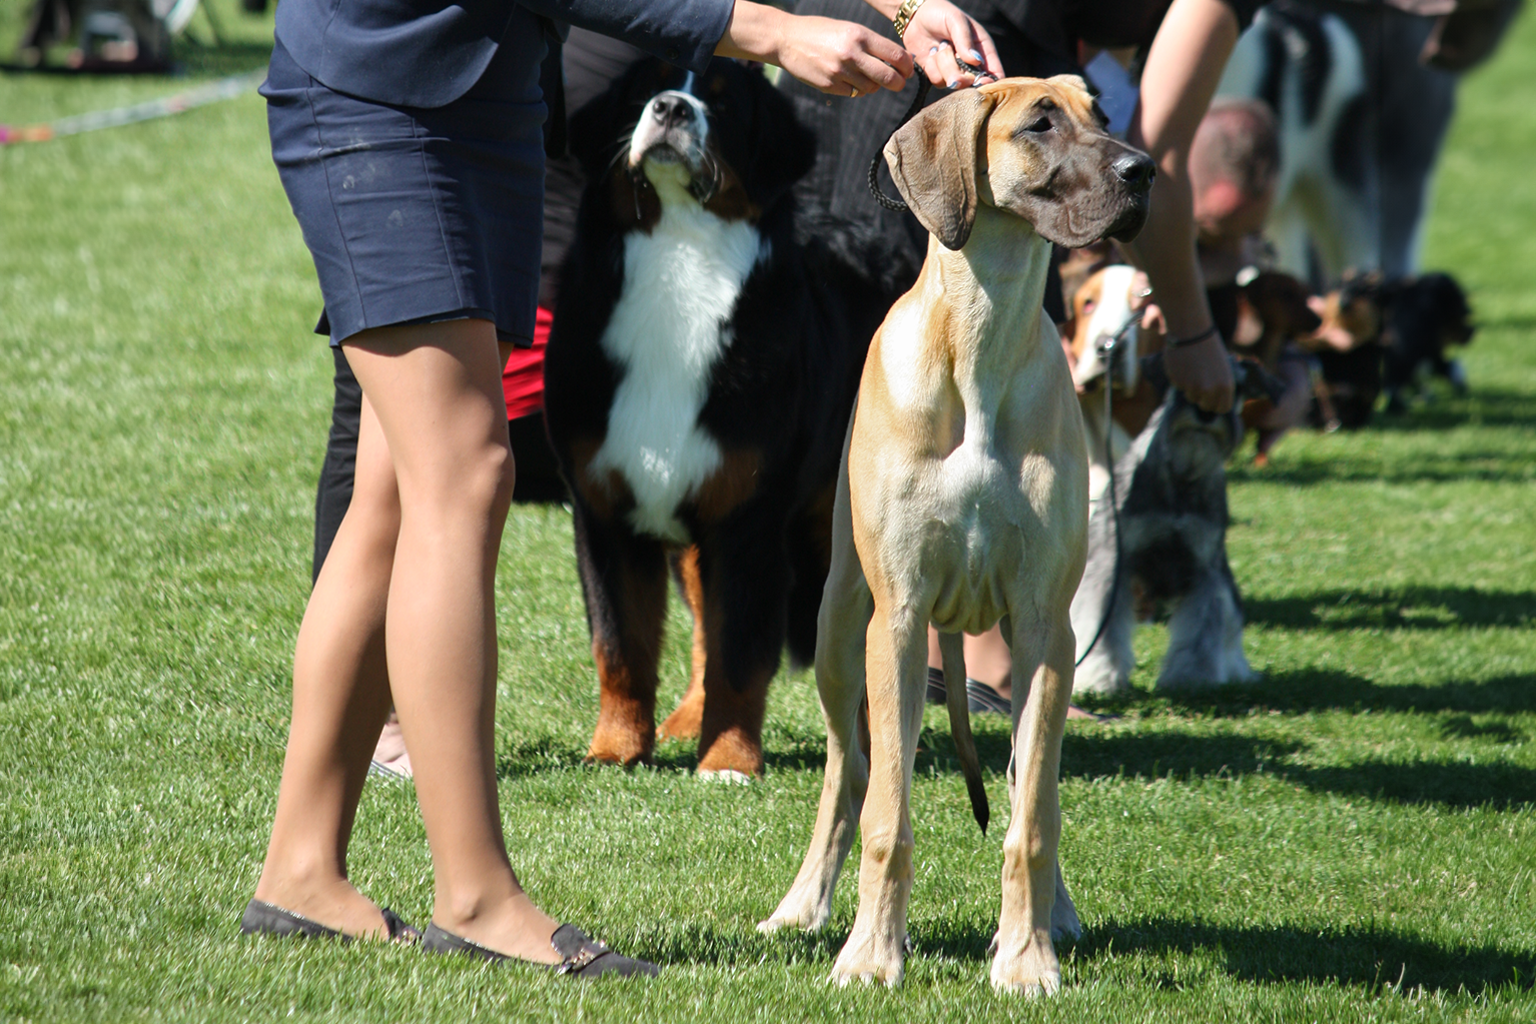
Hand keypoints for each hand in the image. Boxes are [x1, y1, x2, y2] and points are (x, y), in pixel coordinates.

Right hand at [780, 14, 914, 94]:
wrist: (787, 39)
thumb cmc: (821, 32)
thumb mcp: (848, 29)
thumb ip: (871, 44)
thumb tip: (897, 60)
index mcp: (860, 35)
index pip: (896, 55)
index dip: (907, 66)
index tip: (908, 70)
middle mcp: (852, 54)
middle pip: (888, 77)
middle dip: (898, 83)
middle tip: (899, 83)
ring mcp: (840, 72)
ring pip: (871, 88)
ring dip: (874, 86)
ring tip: (867, 77)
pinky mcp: (829, 85)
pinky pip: (853, 93)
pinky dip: (856, 89)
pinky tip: (848, 79)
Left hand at [898, 0, 1003, 86]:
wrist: (915, 16)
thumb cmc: (940, 13)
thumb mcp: (956, 20)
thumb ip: (965, 40)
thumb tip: (976, 61)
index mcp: (982, 49)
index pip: (995, 72)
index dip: (990, 81)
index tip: (981, 81)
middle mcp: (971, 63)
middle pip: (972, 83)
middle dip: (961, 74)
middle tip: (949, 52)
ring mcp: (954, 71)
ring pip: (954, 82)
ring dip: (943, 65)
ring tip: (940, 46)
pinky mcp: (938, 75)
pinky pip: (938, 81)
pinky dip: (932, 68)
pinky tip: (931, 54)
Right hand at [1163, 332, 1233, 412]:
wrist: (1192, 332)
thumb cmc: (1210, 348)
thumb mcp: (1223, 369)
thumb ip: (1220, 387)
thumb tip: (1214, 402)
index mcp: (1226, 386)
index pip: (1223, 408)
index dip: (1217, 403)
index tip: (1214, 398)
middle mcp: (1210, 390)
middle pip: (1206, 406)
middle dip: (1203, 398)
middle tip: (1201, 383)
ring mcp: (1192, 387)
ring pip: (1191, 397)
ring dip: (1191, 388)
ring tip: (1193, 370)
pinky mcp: (1178, 383)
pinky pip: (1180, 387)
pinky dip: (1181, 379)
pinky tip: (1184, 365)